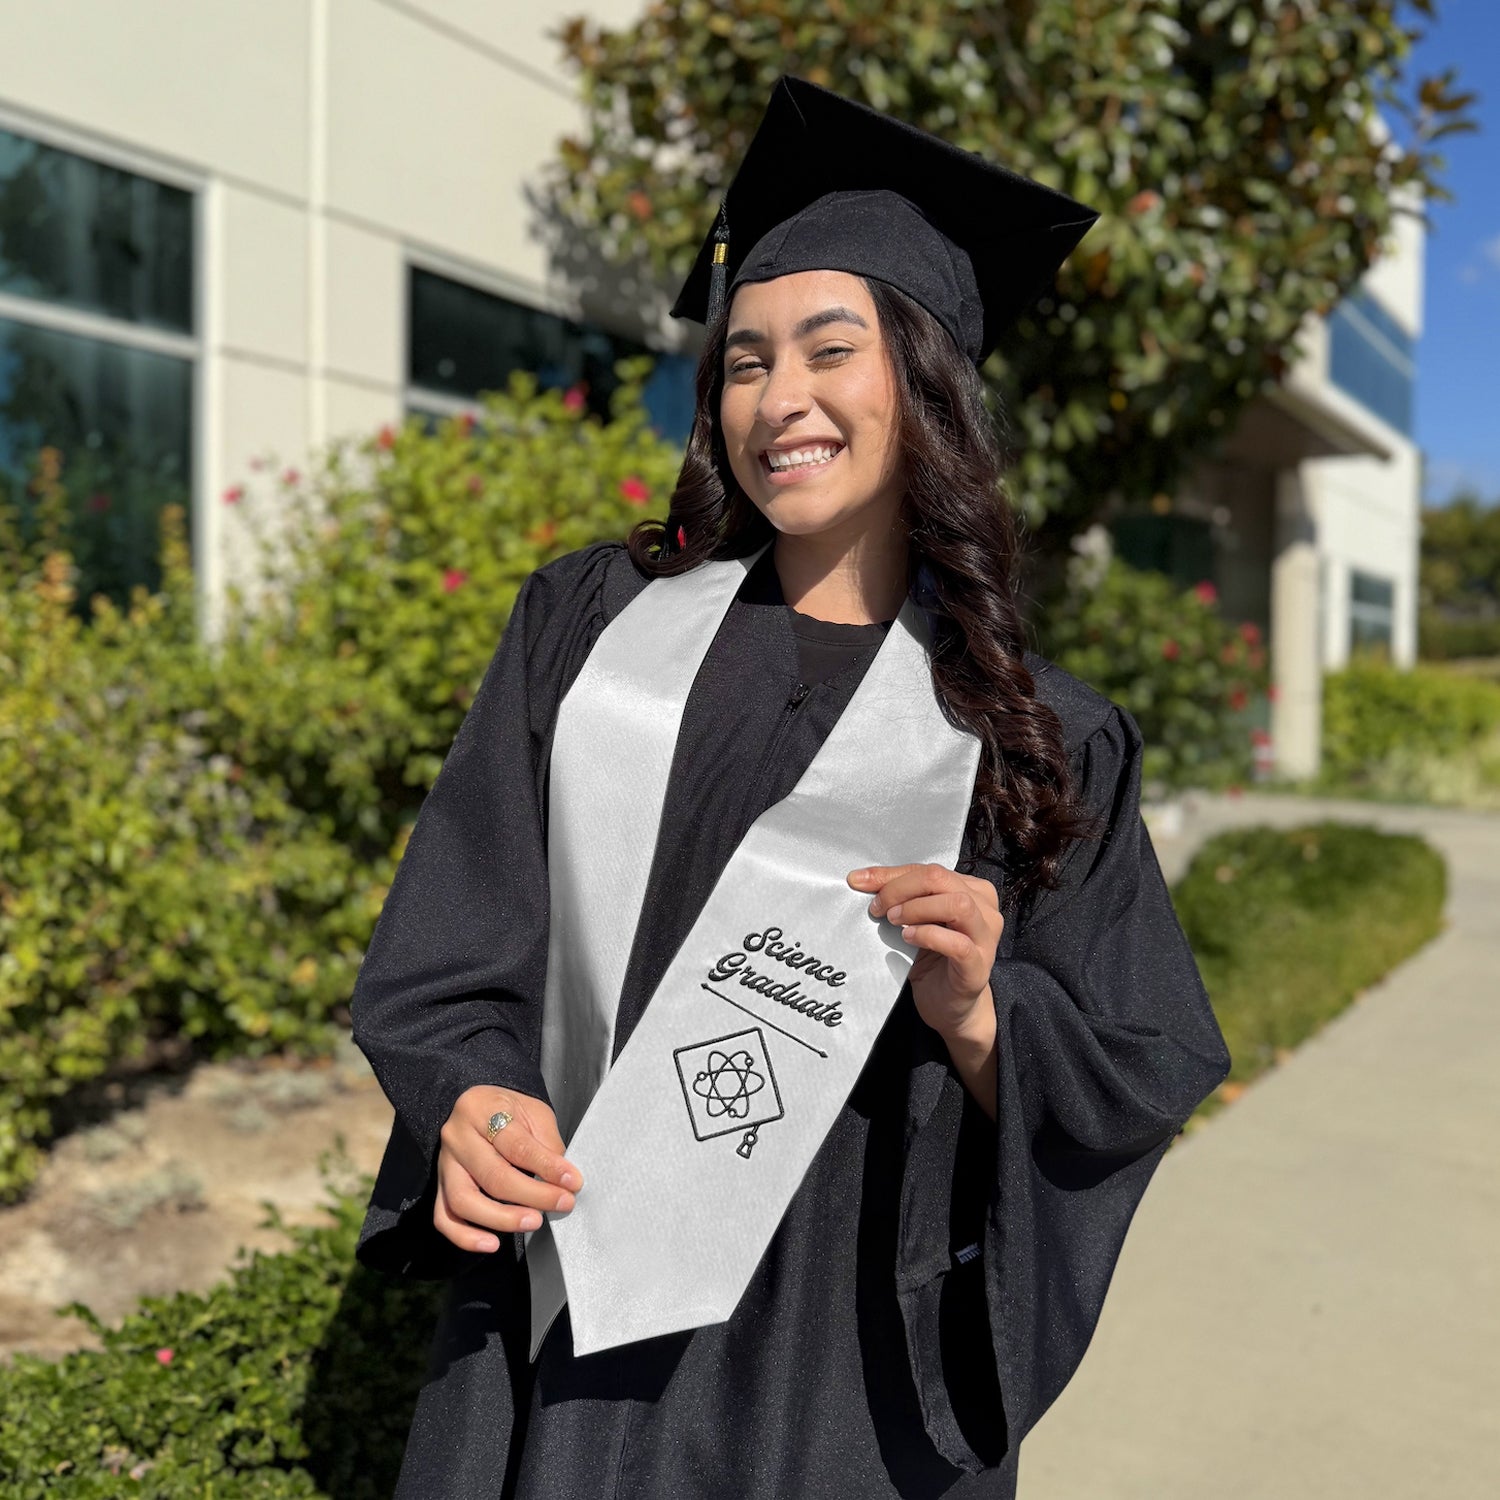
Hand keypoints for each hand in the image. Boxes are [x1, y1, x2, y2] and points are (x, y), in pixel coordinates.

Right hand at [434, 1085, 582, 1254]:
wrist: (478, 1107)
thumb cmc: (510, 1111)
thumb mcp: (533, 1112)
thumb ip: (546, 1143)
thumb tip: (563, 1181)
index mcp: (481, 1109)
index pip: (515, 1145)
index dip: (546, 1166)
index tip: (573, 1182)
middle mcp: (457, 1137)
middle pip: (492, 1175)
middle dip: (532, 1195)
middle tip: (563, 1203)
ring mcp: (444, 1164)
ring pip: (464, 1200)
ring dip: (502, 1218)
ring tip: (534, 1222)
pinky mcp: (439, 1187)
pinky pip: (444, 1218)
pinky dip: (465, 1237)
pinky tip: (492, 1244)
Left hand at [847, 863, 1003, 1041]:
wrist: (951, 1007)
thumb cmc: (933, 959)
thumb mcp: (915, 920)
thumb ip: (899, 897)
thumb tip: (861, 878)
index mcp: (973, 891)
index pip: (929, 870)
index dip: (891, 874)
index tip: (859, 881)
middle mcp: (985, 909)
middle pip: (941, 878)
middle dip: (900, 888)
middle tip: (879, 908)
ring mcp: (986, 938)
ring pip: (957, 905)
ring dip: (917, 909)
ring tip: (895, 921)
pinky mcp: (979, 965)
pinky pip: (957, 943)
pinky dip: (928, 935)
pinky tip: (909, 938)